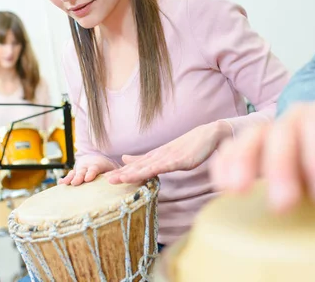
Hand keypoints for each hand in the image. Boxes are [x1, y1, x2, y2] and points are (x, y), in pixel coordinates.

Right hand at [59, 155, 115, 185]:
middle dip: (79, 177)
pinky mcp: (75, 173)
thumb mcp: (112, 168)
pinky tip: (60, 183)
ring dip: (70, 178)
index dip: (90, 173)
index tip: (88, 178)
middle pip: (82, 171)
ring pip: (74, 173)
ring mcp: (80, 169)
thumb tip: (118, 179)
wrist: (97, 159)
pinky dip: (65, 179)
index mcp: (97, 165)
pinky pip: (69, 176)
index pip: (94, 169)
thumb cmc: (107, 167)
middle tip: (76, 182)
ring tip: (66, 183)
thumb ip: (114, 173)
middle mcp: (87, 166)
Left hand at [106, 121, 232, 183]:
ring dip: (135, 173)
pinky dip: (156, 169)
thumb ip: (145, 158)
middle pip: (139, 166)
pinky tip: (147, 172)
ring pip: (149, 167)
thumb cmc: (189, 145)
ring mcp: (170, 157)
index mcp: (156, 156)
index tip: (107, 178)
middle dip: (124, 173)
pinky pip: (167, 166)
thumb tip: (124, 158)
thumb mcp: (165, 153)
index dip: (122, 172)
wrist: (208, 134)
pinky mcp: (181, 160)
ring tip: (120, 179)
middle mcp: (160, 155)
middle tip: (106, 180)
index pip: (136, 166)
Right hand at [210, 96, 314, 213]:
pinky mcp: (257, 147)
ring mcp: (275, 131)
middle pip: (282, 133)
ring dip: (242, 162)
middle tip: (283, 206)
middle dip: (280, 168)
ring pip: (253, 137)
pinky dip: (225, 162)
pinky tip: (221, 182)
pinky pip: (235, 148)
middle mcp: (298, 118)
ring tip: (234, 190)